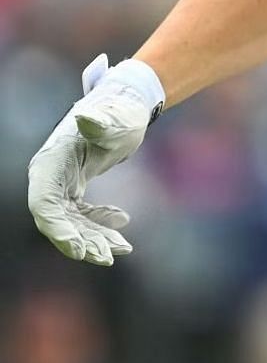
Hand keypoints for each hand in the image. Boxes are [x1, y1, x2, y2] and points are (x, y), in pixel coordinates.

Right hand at [26, 55, 165, 264]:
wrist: (127, 105)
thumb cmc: (120, 110)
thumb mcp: (114, 118)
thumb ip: (99, 122)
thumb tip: (86, 117)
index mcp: (50, 163)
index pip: (43, 204)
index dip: (58, 229)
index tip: (79, 248)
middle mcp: (50, 176)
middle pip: (56, 220)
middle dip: (80, 241)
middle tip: (108, 257)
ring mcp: (61, 182)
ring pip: (70, 222)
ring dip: (93, 238)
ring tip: (122, 248)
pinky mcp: (75, 187)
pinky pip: (81, 215)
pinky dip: (100, 224)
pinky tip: (123, 223)